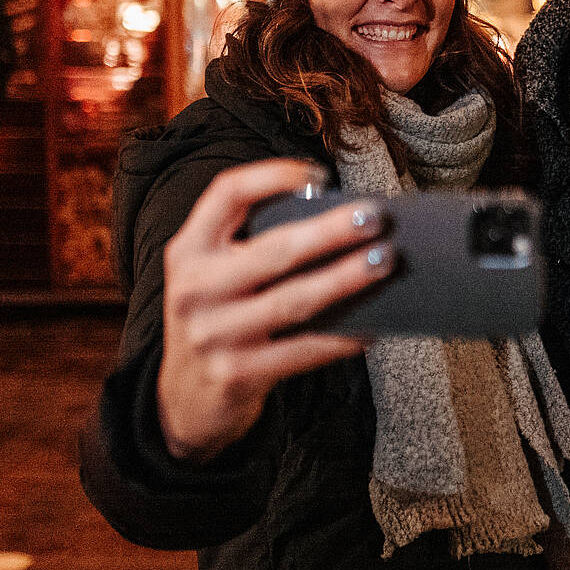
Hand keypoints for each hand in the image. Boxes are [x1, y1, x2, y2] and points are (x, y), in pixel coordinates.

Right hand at [156, 158, 391, 462]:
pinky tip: (372, 324)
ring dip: (346, 279)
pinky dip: (341, 337)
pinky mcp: (235, 374)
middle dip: (330, 231)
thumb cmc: (220, 317)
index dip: (273, 176)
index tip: (320, 173)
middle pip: (272, 250)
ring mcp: (212, 334)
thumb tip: (340, 222)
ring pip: (293, 300)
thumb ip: (253, 246)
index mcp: (188, 249)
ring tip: (385, 261)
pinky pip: (301, 351)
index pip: (226, 194)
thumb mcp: (215, 275)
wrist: (185, 397)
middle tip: (375, 217)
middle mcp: (194, 288)